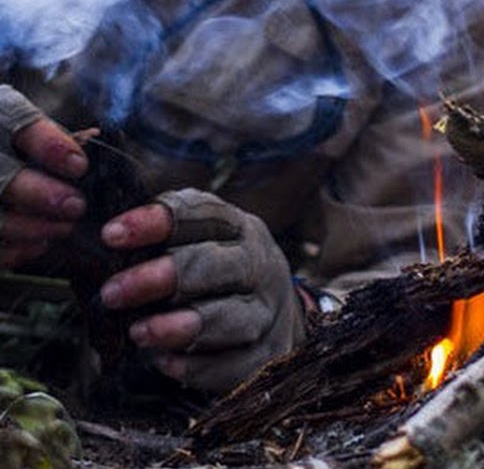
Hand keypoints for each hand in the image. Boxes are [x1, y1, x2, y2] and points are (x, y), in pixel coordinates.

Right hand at [0, 85, 87, 267]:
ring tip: (63, 228)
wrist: (0, 159)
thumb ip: (59, 138)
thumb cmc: (20, 143)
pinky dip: (14, 248)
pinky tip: (39, 243)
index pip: (21, 125)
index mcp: (2, 115)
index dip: (50, 146)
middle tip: (75, 206)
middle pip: (3, 175)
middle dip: (41, 194)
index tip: (79, 166)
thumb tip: (95, 143)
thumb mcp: (32, 127)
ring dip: (31, 226)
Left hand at [100, 188, 305, 391]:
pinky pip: (233, 363)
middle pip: (215, 266)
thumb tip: (109, 237)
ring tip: (137, 333)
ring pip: (229, 317)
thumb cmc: (222, 269)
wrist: (277, 309)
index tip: (111, 235)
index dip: (157, 222)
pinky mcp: (266, 354)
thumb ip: (167, 235)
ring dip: (179, 326)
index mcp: (240, 228)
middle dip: (161, 277)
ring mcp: (266, 311)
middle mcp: (259, 265)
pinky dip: (198, 366)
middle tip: (111, 292)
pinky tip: (166, 363)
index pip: (202, 215)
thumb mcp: (206, 238)